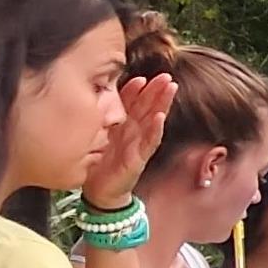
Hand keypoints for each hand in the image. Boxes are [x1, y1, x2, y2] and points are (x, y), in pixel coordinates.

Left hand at [81, 73, 178, 206]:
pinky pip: (150, 141)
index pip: (131, 102)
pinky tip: (160, 118)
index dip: (137, 89)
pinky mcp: (139, 158)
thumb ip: (102, 118)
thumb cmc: (99, 163)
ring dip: (163, 103)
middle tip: (166, 76)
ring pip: (153, 119)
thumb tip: (97, 97)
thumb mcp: (97, 136)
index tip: (142, 77)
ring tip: (170, 89)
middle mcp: (133, 132)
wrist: (99, 191)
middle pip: (147, 106)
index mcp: (122, 125)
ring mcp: (138, 143)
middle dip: (157, 90)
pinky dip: (155, 129)